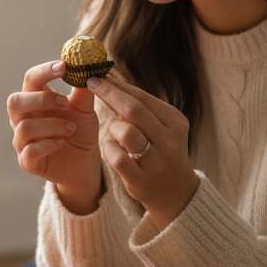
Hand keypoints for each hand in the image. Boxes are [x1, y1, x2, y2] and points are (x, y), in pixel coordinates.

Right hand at [7, 61, 102, 212]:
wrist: (85, 163)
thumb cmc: (80, 132)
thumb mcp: (85, 109)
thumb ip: (84, 89)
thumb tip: (89, 65)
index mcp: (35, 101)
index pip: (31, 79)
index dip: (44, 71)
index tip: (63, 66)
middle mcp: (23, 119)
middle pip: (14, 102)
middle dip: (40, 99)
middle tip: (64, 101)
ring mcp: (22, 141)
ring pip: (24, 127)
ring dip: (52, 125)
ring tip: (71, 128)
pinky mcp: (27, 162)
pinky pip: (30, 151)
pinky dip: (48, 144)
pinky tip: (62, 142)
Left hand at [86, 73, 198, 229]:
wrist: (174, 191)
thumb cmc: (160, 150)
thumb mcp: (160, 127)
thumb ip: (140, 109)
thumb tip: (108, 81)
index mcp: (175, 121)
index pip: (142, 97)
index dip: (117, 85)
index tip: (97, 75)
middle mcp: (169, 140)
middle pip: (134, 110)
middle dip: (109, 94)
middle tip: (91, 84)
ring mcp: (157, 161)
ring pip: (125, 132)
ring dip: (113, 127)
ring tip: (116, 132)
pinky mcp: (141, 180)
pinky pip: (116, 157)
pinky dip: (109, 149)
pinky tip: (113, 150)